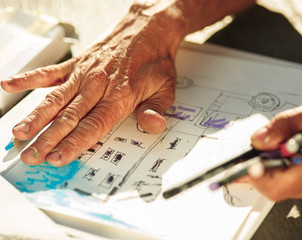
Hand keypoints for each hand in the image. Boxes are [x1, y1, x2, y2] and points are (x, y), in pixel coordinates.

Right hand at [0, 4, 182, 166]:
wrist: (148, 29)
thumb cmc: (155, 60)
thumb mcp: (166, 88)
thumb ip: (156, 109)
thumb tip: (153, 126)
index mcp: (120, 94)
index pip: (93, 124)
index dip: (74, 143)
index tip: (57, 158)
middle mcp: (98, 84)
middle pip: (69, 117)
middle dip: (48, 139)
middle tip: (31, 156)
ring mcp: (84, 73)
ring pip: (55, 99)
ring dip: (36, 117)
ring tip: (19, 133)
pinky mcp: (77, 63)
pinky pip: (50, 72)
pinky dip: (29, 78)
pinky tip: (10, 84)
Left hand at [246, 97, 301, 204]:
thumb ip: (285, 124)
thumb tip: (259, 139)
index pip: (277, 186)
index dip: (256, 175)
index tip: (247, 161)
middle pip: (276, 188)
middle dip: (264, 167)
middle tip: (266, 146)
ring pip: (283, 187)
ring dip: (276, 167)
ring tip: (290, 145)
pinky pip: (294, 185)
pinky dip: (286, 170)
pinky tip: (295, 153)